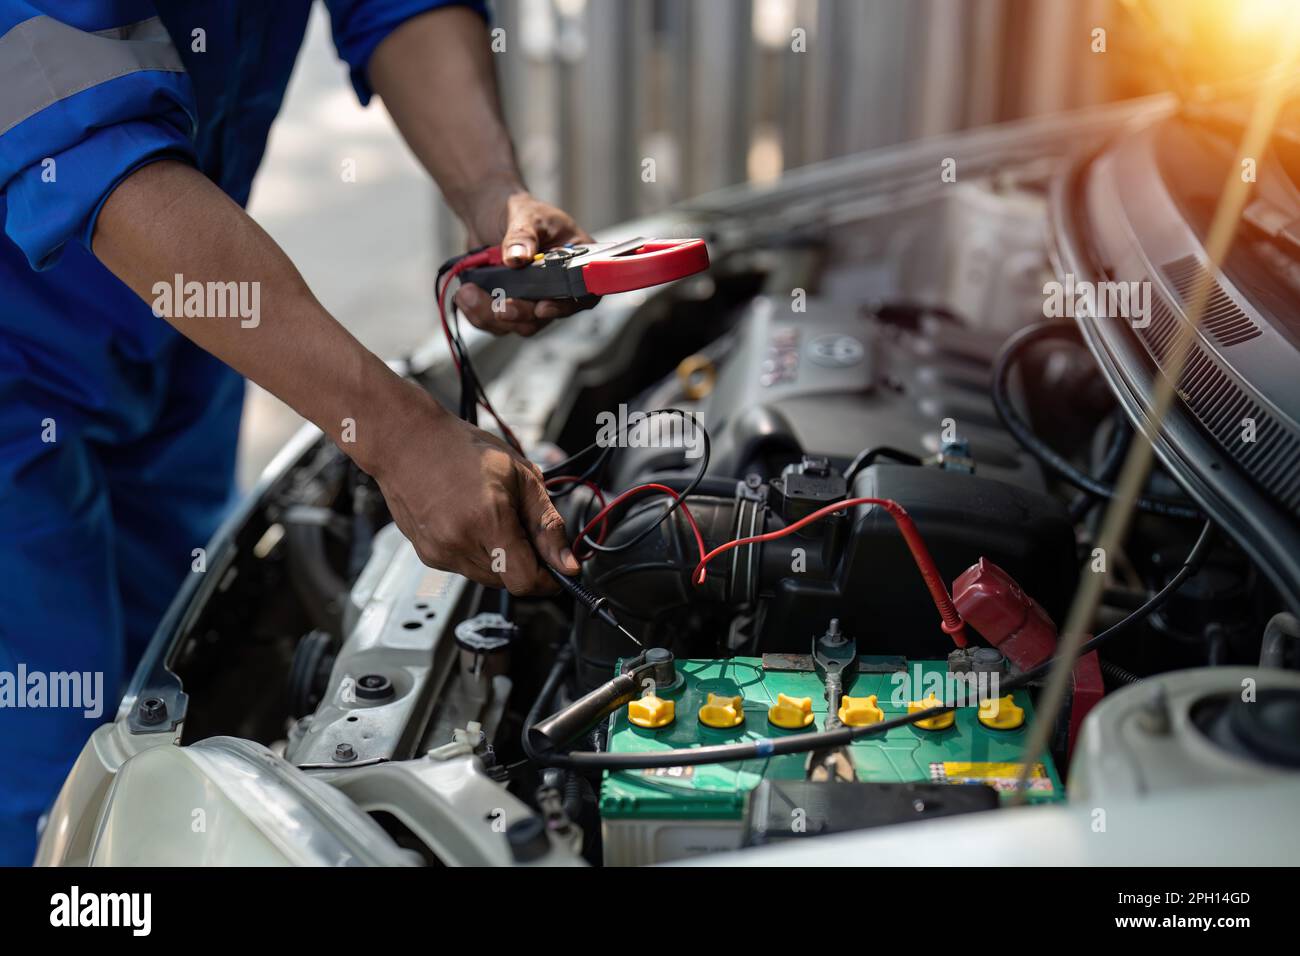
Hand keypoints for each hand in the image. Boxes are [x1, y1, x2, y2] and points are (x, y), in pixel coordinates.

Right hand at [369, 382, 579, 593]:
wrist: (407, 439)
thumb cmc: (461, 448)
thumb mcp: (521, 476)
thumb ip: (548, 525)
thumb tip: (568, 564)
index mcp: (487, 520)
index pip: (526, 582)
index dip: (548, 580)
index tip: (556, 569)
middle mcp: (459, 542)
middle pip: (509, 582)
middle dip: (525, 562)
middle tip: (520, 526)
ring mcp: (440, 552)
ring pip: (488, 577)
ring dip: (501, 558)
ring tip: (491, 517)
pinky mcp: (427, 556)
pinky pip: (466, 568)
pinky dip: (478, 552)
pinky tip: (469, 521)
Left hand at [454, 189, 597, 335]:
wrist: (493, 215)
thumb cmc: (522, 211)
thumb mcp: (526, 215)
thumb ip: (523, 235)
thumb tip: (518, 258)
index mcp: (575, 264)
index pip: (580, 295)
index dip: (563, 307)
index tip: (542, 308)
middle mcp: (557, 288)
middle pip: (545, 317)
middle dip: (519, 314)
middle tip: (498, 307)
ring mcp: (533, 300)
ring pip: (518, 324)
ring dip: (491, 316)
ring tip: (467, 294)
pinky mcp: (510, 306)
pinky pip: (496, 323)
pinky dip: (478, 314)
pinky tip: (464, 296)